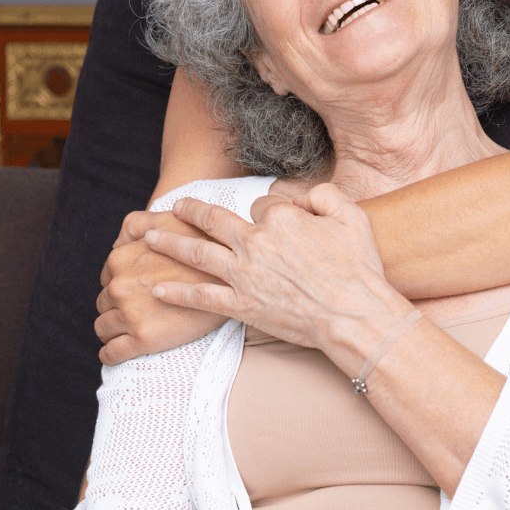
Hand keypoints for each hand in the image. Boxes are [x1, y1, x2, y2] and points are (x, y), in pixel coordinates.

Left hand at [95, 209, 224, 364]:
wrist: (229, 279)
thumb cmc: (200, 245)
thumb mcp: (167, 221)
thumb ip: (137, 223)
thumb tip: (118, 242)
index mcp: (121, 258)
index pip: (105, 278)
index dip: (119, 283)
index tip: (133, 290)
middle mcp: (120, 285)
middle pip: (103, 303)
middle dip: (115, 307)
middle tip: (136, 309)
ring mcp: (129, 313)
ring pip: (102, 328)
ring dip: (112, 330)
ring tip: (128, 330)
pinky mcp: (140, 340)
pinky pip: (110, 353)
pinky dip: (110, 354)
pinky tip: (118, 351)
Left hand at [147, 184, 408, 354]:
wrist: (354, 314)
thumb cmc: (358, 266)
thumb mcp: (351, 215)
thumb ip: (324, 195)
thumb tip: (304, 196)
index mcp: (281, 218)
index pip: (262, 205)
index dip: (267, 212)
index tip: (273, 221)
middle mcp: (256, 241)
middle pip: (214, 220)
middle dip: (191, 211)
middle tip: (175, 207)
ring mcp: (245, 275)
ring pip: (198, 253)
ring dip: (171, 244)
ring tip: (151, 238)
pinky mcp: (241, 305)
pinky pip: (202, 296)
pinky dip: (178, 292)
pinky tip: (159, 288)